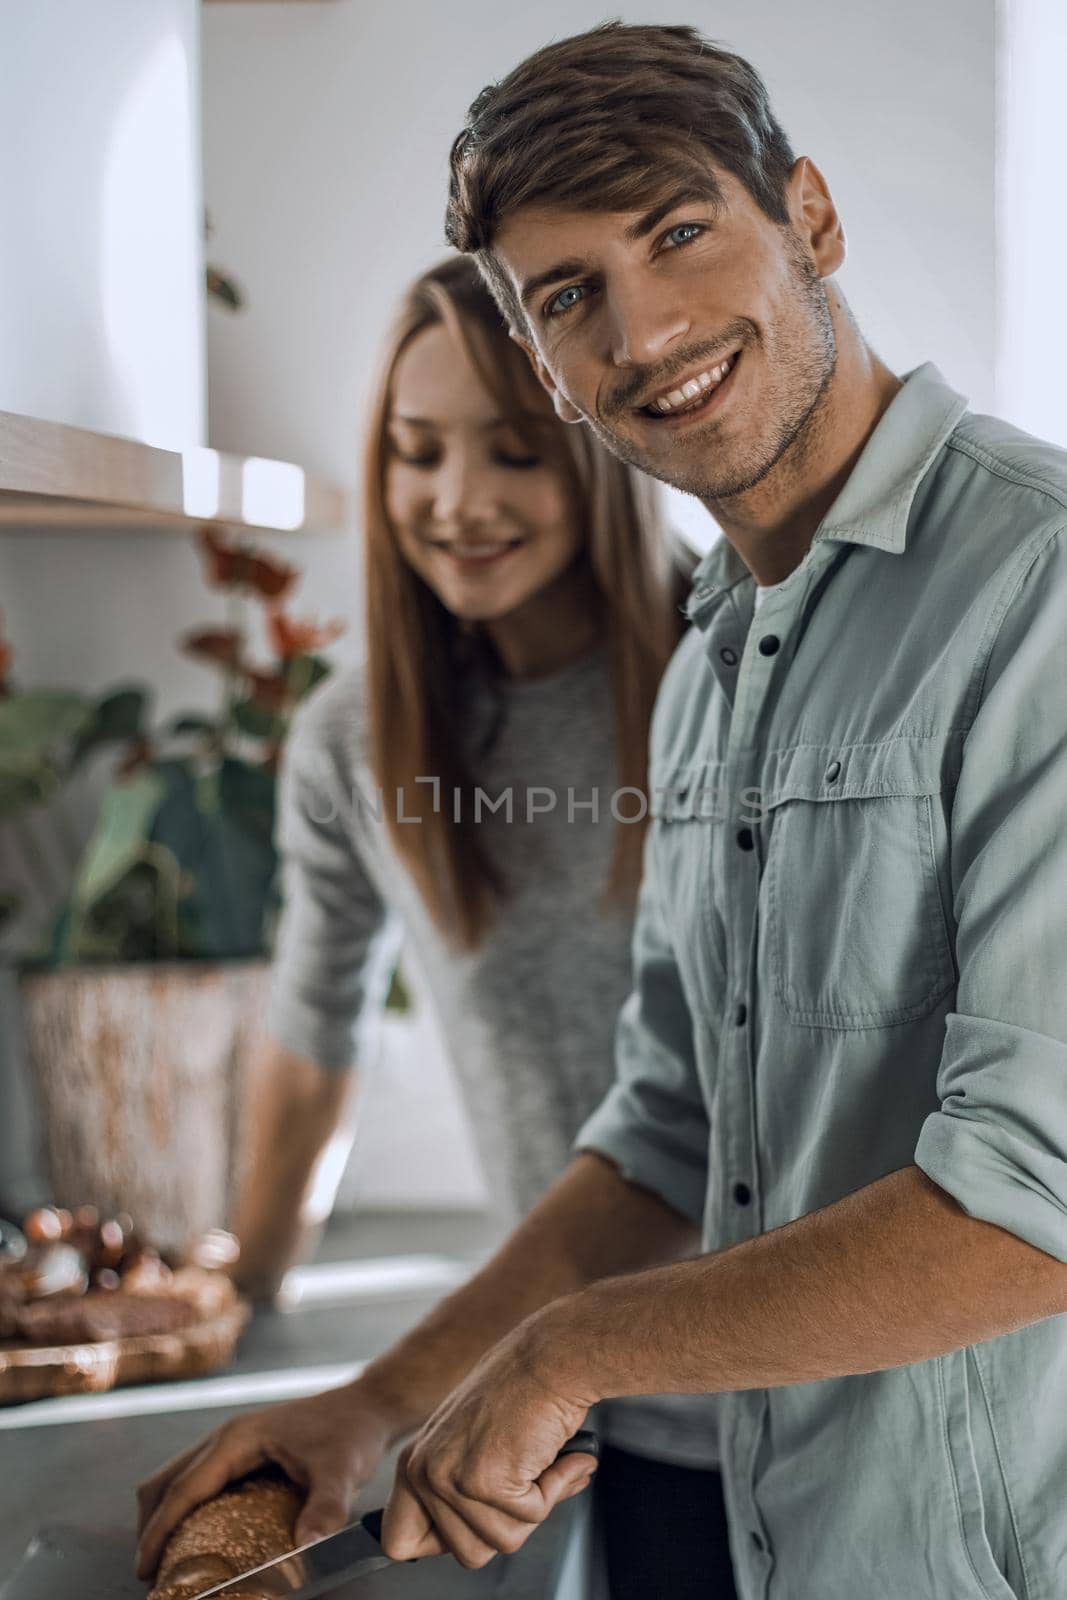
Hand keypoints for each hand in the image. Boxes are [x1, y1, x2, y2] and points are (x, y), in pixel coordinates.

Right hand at [136, 1378, 398, 1578]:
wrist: (369, 1405)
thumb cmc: (353, 1432)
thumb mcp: (342, 1471)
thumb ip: (325, 1508)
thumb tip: (307, 1547)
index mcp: (237, 1439)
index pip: (183, 1488)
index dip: (159, 1530)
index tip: (146, 1566)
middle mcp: (227, 1438)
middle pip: (166, 1481)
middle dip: (152, 1525)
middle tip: (153, 1572)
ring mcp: (234, 1442)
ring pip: (179, 1478)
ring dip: (166, 1516)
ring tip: (170, 1560)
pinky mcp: (245, 1451)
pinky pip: (199, 1480)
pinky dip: (185, 1508)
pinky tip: (199, 1536)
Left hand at [381, 1311, 597, 1569]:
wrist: (553, 1356)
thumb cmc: (523, 1388)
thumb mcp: (475, 1441)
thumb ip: (468, 1490)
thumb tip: (489, 1536)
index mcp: (414, 1462)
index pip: (399, 1541)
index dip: (442, 1543)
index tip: (474, 1522)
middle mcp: (424, 1471)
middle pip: (465, 1552)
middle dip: (507, 1524)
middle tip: (524, 1479)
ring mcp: (451, 1478)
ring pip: (501, 1541)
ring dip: (535, 1506)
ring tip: (540, 1459)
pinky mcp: (485, 1481)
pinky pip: (531, 1518)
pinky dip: (555, 1489)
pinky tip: (555, 1454)